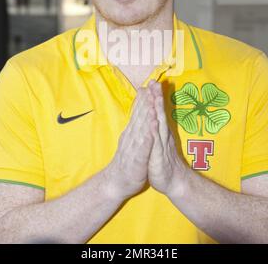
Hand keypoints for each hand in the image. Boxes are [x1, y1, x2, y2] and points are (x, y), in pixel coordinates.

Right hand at [104, 86, 158, 200]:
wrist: (116, 182)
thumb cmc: (127, 161)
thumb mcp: (131, 140)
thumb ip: (134, 126)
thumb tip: (138, 111)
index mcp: (132, 132)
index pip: (138, 112)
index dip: (144, 98)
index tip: (149, 84)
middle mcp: (132, 137)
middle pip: (140, 116)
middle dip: (146, 101)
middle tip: (151, 86)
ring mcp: (134, 148)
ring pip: (141, 130)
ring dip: (146, 116)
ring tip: (151, 104)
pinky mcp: (137, 161)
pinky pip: (142, 149)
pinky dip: (146, 139)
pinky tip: (151, 131)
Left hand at [147, 80, 187, 196]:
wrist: (173, 182)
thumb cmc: (163, 161)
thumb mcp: (158, 142)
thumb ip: (158, 128)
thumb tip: (156, 116)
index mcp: (160, 131)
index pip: (156, 111)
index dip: (153, 96)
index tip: (150, 81)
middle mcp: (162, 135)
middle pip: (159, 113)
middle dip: (156, 97)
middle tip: (154, 81)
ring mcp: (161, 144)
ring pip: (159, 124)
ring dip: (157, 110)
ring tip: (155, 96)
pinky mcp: (158, 155)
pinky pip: (157, 142)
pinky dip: (155, 131)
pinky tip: (154, 122)